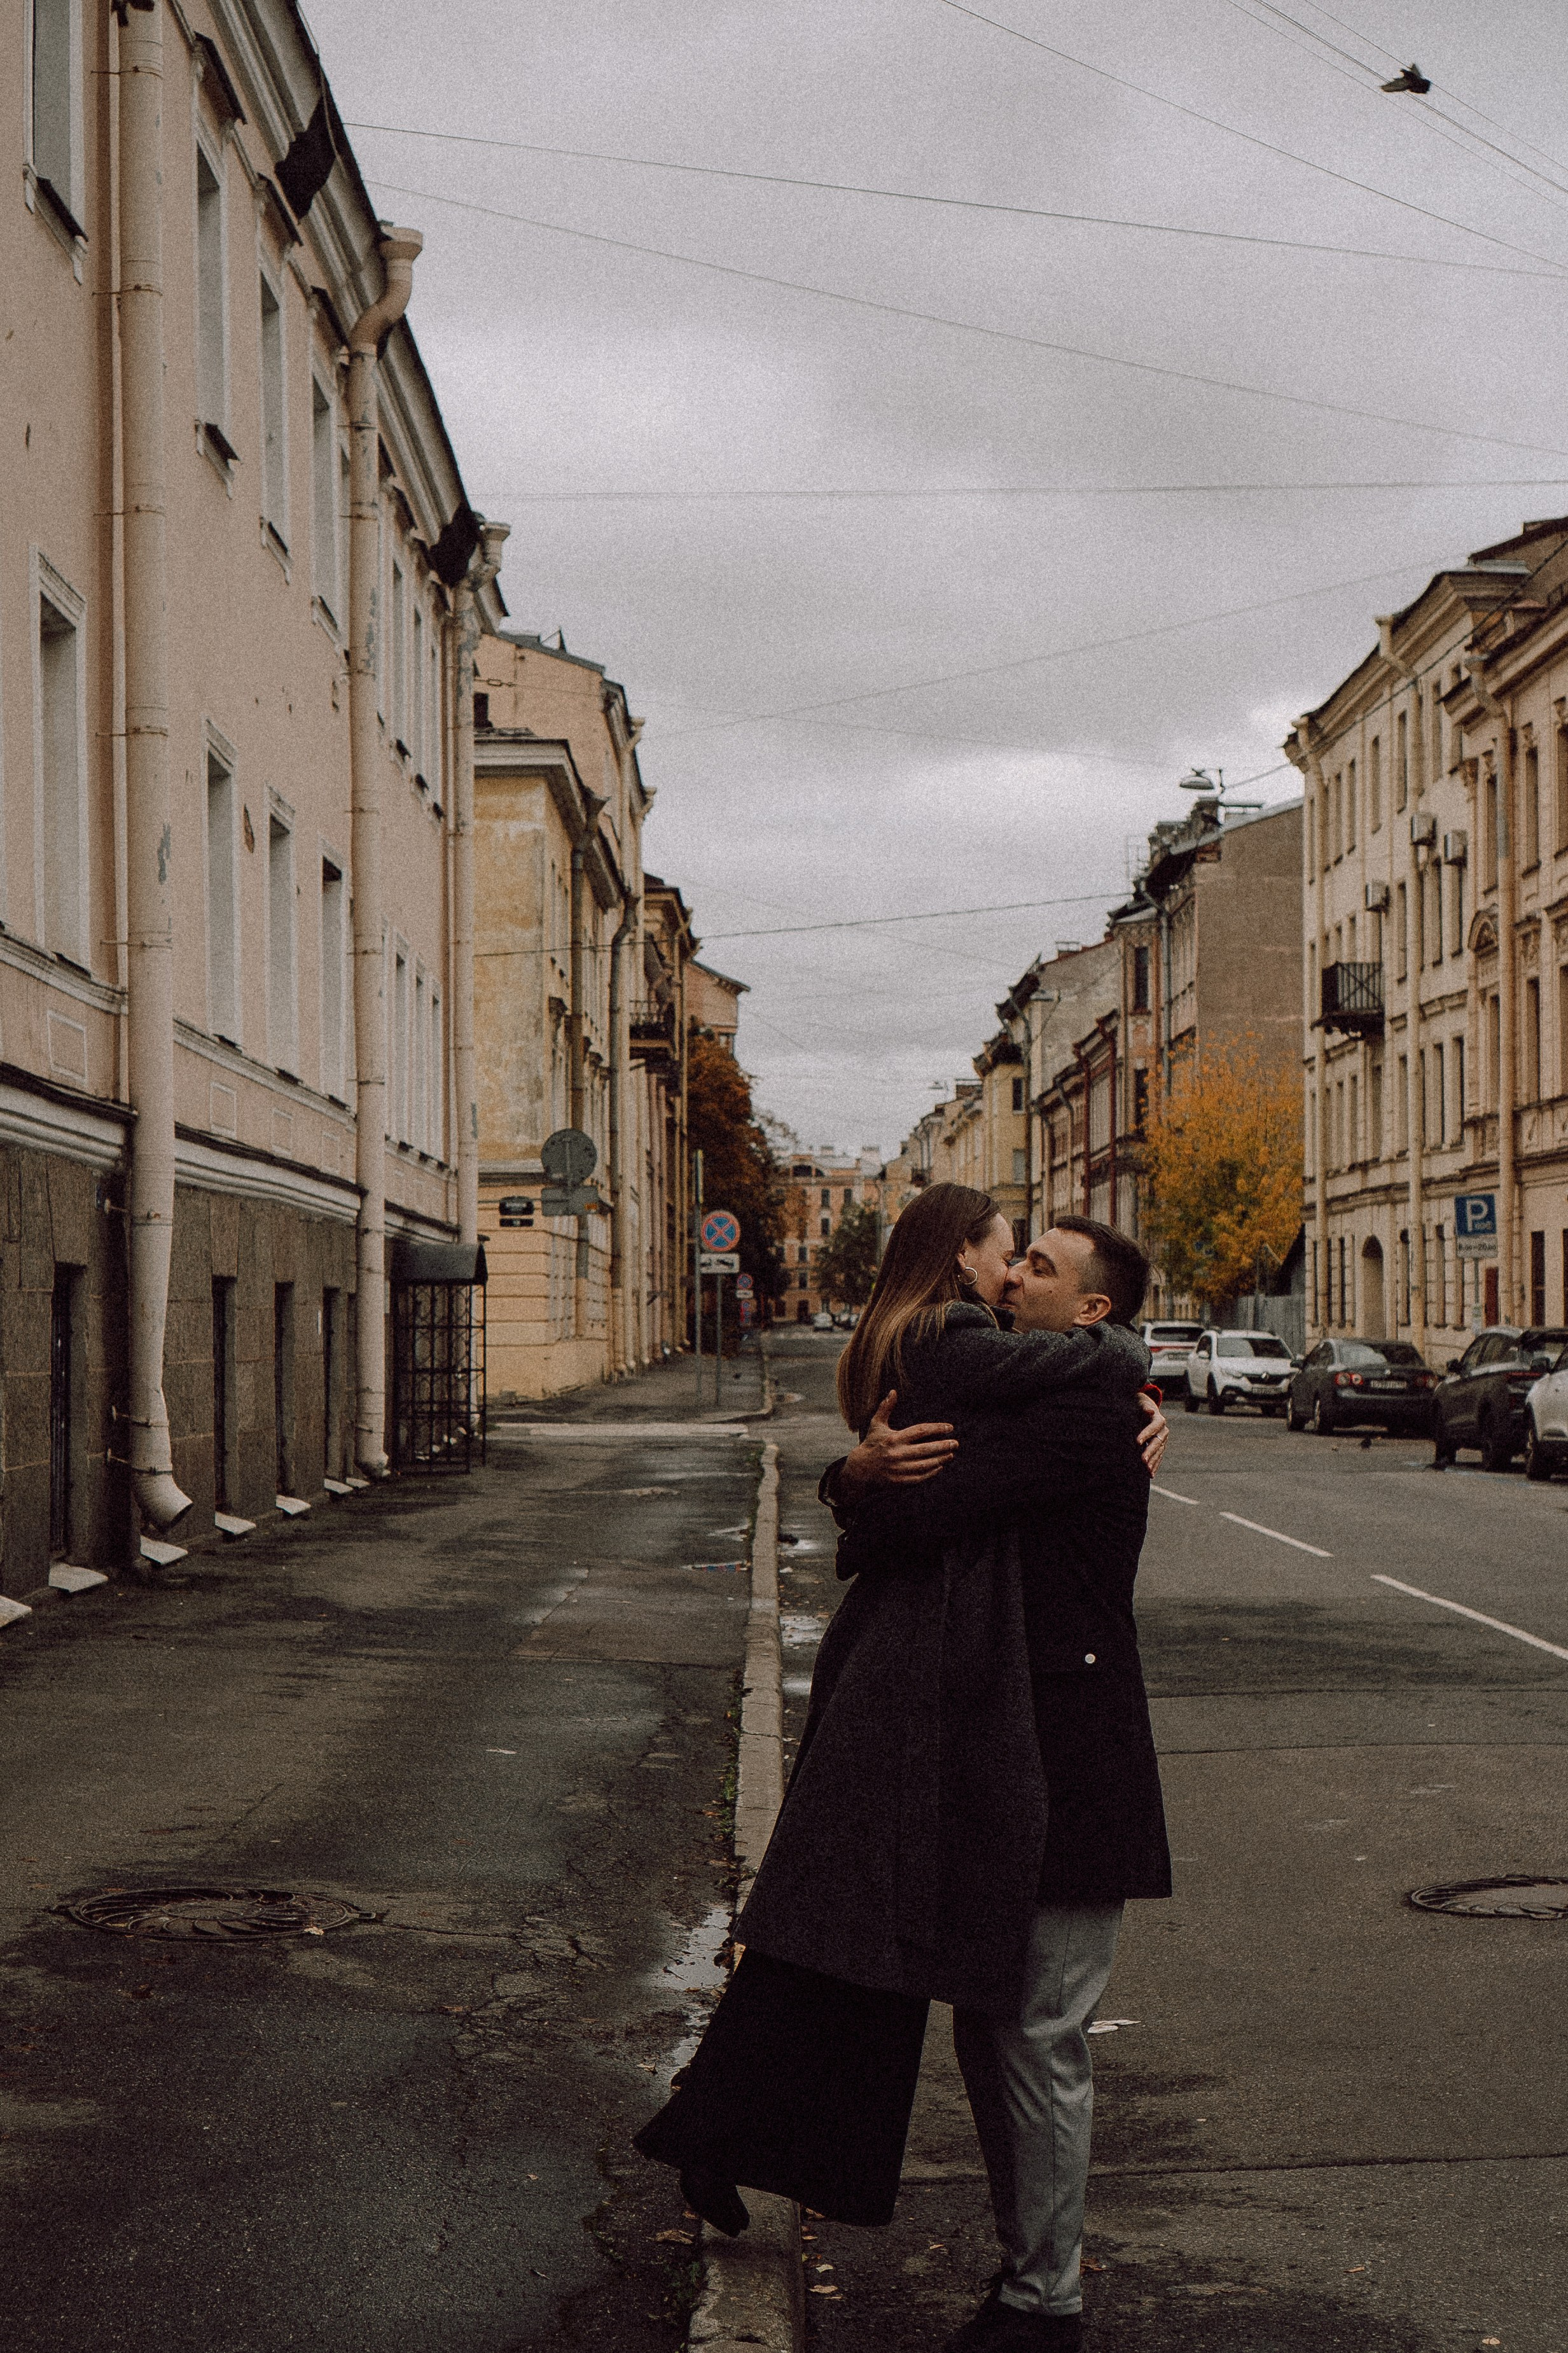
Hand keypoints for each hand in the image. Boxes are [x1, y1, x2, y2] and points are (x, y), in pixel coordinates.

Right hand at [839, 1391, 958, 1494]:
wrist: (859, 1470)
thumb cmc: (871, 1444)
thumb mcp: (876, 1425)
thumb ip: (886, 1408)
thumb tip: (893, 1391)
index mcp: (894, 1438)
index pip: (921, 1431)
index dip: (937, 1429)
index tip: (950, 1428)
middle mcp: (897, 1453)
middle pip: (926, 1449)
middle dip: (943, 1446)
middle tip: (956, 1443)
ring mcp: (899, 1469)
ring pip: (925, 1464)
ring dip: (940, 1459)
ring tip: (950, 1454)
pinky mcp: (900, 1481)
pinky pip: (920, 1477)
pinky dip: (931, 1472)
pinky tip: (939, 1466)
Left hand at [1139, 1390, 1168, 1475]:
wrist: (1147, 1409)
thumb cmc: (1140, 1406)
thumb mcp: (1141, 1404)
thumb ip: (1144, 1408)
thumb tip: (1150, 1410)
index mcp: (1159, 1420)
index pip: (1153, 1427)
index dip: (1146, 1434)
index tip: (1137, 1441)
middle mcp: (1163, 1431)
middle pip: (1157, 1442)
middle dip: (1150, 1452)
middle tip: (1142, 1460)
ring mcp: (1163, 1440)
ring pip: (1159, 1452)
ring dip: (1153, 1461)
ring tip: (1147, 1470)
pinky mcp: (1161, 1447)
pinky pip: (1159, 1457)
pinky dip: (1155, 1466)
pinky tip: (1151, 1474)